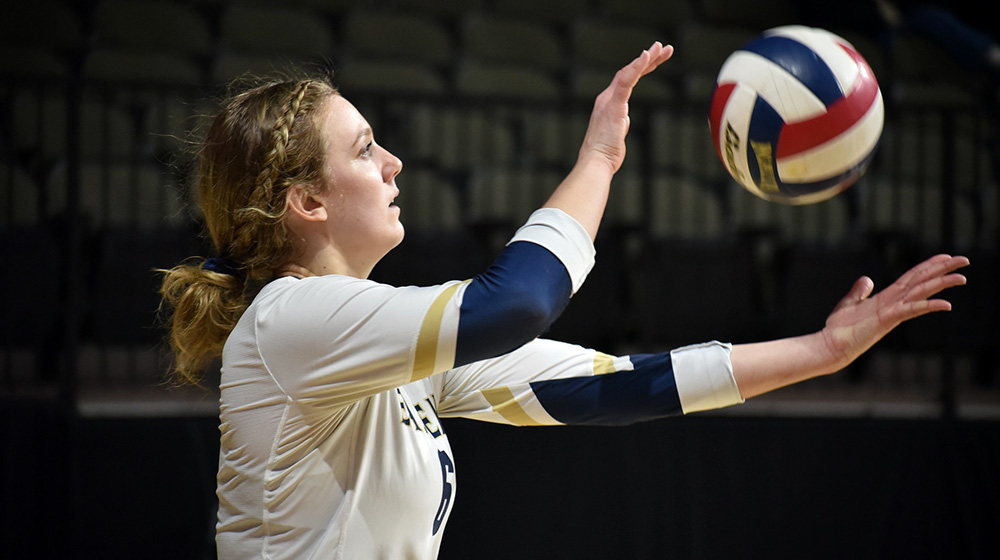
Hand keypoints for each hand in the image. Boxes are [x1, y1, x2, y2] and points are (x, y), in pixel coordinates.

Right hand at [578, 41, 672, 173]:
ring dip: (647, 59)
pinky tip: (647, 56)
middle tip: (663, 47)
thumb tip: (624, 120)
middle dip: (648, 58)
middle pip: (629, 71)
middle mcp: (607, 98)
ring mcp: (609, 100)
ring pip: (629, 72)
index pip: (626, 79)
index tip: (655, 58)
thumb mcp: (615, 133)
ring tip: (661, 48)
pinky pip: (626, 81)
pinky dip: (637, 67)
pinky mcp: (614, 105)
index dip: (641, 67)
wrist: (595, 162)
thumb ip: (620, 122)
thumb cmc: (605, 153)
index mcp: (608, 103)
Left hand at [821, 254, 969, 368]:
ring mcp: (893, 312)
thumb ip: (859, 291)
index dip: (928, 266)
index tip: (946, 256)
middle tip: (964, 260)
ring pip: (922, 293)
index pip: (912, 277)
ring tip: (961, 277)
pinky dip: (928, 305)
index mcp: (887, 298)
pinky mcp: (887, 319)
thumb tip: (866, 279)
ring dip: (942, 284)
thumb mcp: (850, 302)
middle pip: (922, 282)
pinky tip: (946, 304)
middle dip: (943, 270)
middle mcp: (894, 304)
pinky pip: (911, 310)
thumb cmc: (839, 328)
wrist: (831, 345)